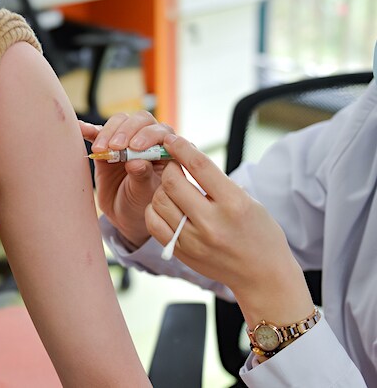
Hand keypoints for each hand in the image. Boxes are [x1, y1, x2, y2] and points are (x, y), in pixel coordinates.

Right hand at [79, 111, 173, 247]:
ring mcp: (127, 139)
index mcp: (166, 150)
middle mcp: (148, 139)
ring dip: (108, 132)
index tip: (135, 147)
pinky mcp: (107, 143)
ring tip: (99, 150)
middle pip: (140, 120)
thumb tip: (136, 162)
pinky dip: (89, 129)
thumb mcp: (144, 194)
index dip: (148, 135)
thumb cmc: (141, 203)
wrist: (124, 213)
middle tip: (115, 147)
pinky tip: (81, 128)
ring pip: (120, 122)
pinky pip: (98, 132)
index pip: (161, 131)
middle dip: (127, 131)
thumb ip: (143, 176)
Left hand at [145, 135, 313, 325]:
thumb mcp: (248, 201)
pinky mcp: (181, 252)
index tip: (172, 139)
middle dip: (170, 167)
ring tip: (173, 188)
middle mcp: (211, 222)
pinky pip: (153, 223)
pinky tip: (165, 206)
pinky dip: (155, 209)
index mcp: (234, 204)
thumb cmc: (260, 234)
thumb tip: (186, 156)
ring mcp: (193, 240)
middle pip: (173, 182)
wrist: (262, 276)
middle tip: (174, 166)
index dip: (182, 148)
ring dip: (162, 188)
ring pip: (159, 201)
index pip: (200, 166)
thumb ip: (218, 182)